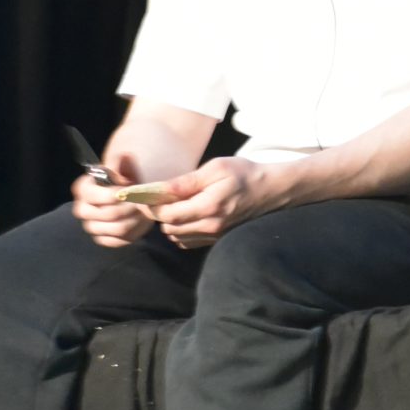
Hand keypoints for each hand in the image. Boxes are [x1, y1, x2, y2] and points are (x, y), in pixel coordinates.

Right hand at [72, 156, 175, 249]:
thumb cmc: (124, 181)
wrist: (128, 197)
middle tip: (142, 202)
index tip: (129, 190)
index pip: (93, 196)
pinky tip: (139, 222)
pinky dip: (133, 232)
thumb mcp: (124, 168)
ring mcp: (91, 226)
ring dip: (135, 220)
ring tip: (144, 211)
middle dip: (129, 208)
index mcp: (83, 189)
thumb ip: (122, 163)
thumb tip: (123, 159)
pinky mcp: (102, 239)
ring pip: (117, 228)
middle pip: (108, 214)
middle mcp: (82, 209)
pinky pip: (118, 241)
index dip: (113, 195)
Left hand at [152, 157, 275, 249]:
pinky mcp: (216, 239)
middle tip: (154, 197)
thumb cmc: (243, 174)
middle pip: (169, 227)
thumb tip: (159, 190)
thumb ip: (186, 182)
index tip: (139, 195)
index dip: (149, 206)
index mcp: (209, 206)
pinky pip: (187, 241)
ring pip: (175, 236)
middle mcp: (211, 226)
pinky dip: (179, 230)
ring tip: (171, 204)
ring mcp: (214, 235)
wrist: (270, 191)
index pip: (168, 214)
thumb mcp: (215, 168)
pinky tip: (184, 214)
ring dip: (168, 222)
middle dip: (157, 213)